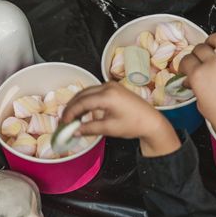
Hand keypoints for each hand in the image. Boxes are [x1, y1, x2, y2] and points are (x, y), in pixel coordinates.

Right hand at [61, 82, 179, 156]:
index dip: (70, 113)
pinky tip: (84, 111)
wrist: (151, 121)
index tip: (64, 123)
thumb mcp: (109, 129)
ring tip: (72, 117)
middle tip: (65, 120)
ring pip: (87, 92)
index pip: (82, 103)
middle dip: (71, 107)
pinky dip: (86, 100)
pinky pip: (94, 92)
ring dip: (78, 103)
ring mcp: (111, 86)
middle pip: (82, 95)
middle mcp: (108, 87)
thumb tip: (75, 131)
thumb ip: (89, 128)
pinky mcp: (114, 88)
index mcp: (108, 96)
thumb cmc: (134, 124)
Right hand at [178, 34, 215, 135]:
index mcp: (199, 75)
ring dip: (215, 39)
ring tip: (214, 43)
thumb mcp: (202, 106)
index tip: (187, 67)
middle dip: (197, 52)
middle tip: (199, 59)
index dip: (184, 64)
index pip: (186, 60)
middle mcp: (214, 65)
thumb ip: (197, 90)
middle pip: (200, 48)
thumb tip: (192, 82)